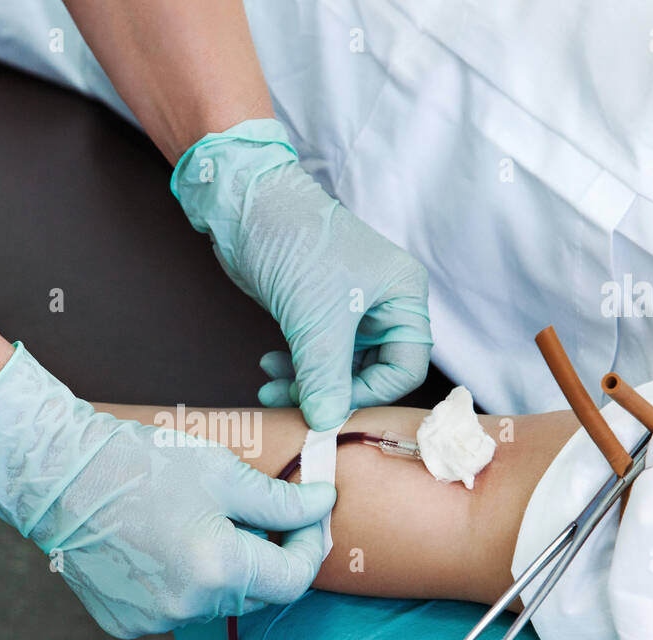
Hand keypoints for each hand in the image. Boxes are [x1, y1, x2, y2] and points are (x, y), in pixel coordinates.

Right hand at [0, 343, 335, 638]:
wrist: (58, 477)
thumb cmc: (139, 465)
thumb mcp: (222, 472)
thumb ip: (281, 499)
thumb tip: (322, 506)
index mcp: (219, 570)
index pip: (292, 579)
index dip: (310, 547)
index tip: (309, 518)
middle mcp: (189, 608)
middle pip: (254, 592)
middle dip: (262, 554)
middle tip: (250, 510)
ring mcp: (153, 622)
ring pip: (214, 601)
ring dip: (221, 569)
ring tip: (194, 521)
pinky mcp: (126, 625)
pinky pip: (175, 608)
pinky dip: (182, 582)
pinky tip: (161, 544)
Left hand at [172, 118, 432, 430]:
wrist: (246, 204)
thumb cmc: (295, 240)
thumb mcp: (315, 316)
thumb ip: (324, 375)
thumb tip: (325, 423)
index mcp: (403, 296)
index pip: (406, 368)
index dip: (370, 393)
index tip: (330, 403)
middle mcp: (383, 304)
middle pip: (372, 373)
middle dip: (331, 392)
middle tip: (294, 400)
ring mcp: (349, 311)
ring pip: (338, 370)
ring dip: (306, 385)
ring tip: (273, 388)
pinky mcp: (318, 313)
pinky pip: (315, 358)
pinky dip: (295, 370)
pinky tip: (269, 367)